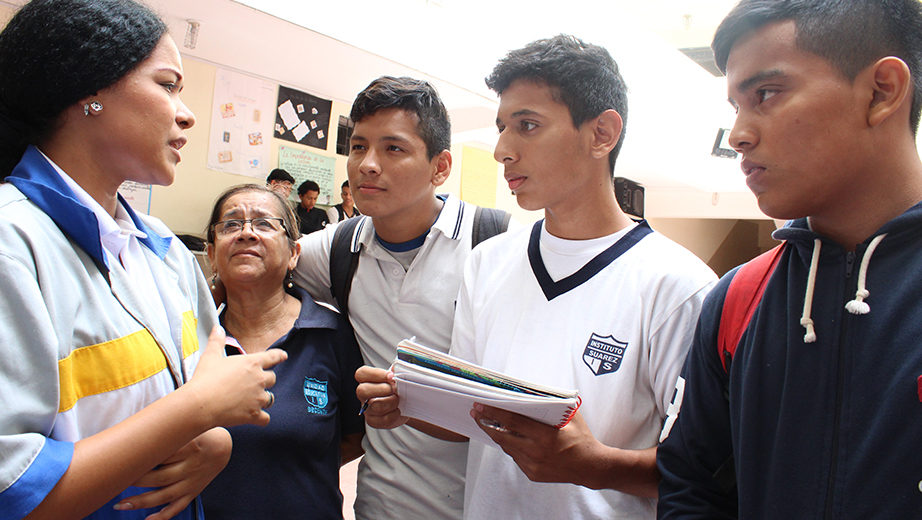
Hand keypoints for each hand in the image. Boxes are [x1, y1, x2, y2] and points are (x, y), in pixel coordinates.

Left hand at [113, 427, 231, 519]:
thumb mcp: (187, 429)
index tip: (121, 462)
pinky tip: (147, 519)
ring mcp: (192, 482)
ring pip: (165, 495)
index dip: (141, 461)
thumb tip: (137, 433)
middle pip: (159, 477)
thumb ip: (167, 433)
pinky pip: (178, 506)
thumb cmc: (199, 434)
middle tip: (115, 482)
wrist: (223, 447)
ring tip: (120, 504)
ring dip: (142, 502)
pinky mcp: (194, 492)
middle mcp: (191, 466)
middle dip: (135, 482)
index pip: (162, 456)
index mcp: (190, 446)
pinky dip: (163, 515)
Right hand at [186, 326, 286, 428]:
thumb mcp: (210, 355)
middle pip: (273, 379)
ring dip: (264, 399)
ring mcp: (258, 398)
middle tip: (256, 383)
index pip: (273, 357)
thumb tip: (217, 327)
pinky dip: (262, 419)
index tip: (284, 356)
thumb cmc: (205, 378)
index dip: (279, 356)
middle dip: (267, 380)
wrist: (201, 404)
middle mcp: (259, 379)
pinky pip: (266, 419)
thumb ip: (217, 340)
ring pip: (270, 398)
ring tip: (255, 400)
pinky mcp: (254, 415)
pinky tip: (257, 419)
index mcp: (252, 363)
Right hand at [354, 366, 406, 429]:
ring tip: (399, 399)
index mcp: (366, 379)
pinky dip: (394, 415)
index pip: (362, 374)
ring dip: (391, 402)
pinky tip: (398, 410)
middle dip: (383, 389)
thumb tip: (397, 368)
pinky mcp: (374, 421)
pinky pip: (382, 420)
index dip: (376, 374)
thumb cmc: (399, 387)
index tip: (391, 376)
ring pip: (375, 406)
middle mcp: (363, 394)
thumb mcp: (398, 376)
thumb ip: (397, 370)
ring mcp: (367, 409)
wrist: (406, 404)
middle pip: (362, 390)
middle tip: (396, 389)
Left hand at [471, 405, 608, 487]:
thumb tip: (534, 392)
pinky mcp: (533, 474)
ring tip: (488, 423)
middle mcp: (536, 452)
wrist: (591, 467)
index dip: (494, 413)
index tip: (481, 406)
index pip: (513, 422)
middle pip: (502, 437)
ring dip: (497, 435)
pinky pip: (516, 458)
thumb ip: (553, 405)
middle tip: (476, 413)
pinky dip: (512, 446)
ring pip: (508, 448)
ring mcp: (533, 466)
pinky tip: (509, 438)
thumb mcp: (571, 416)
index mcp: (545, 436)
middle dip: (486, 423)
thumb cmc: (582, 439)